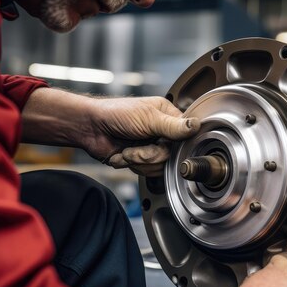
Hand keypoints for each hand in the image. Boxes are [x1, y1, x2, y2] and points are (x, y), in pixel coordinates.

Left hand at [81, 96, 199, 175]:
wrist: (91, 128)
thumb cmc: (116, 114)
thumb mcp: (148, 118)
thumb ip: (173, 125)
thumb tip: (196, 125)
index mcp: (168, 117)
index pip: (184, 137)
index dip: (172, 144)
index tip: (161, 143)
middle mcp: (162, 132)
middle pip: (171, 157)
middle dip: (149, 155)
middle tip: (136, 147)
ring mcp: (151, 147)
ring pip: (158, 167)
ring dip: (138, 161)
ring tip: (127, 150)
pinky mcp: (140, 159)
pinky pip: (145, 172)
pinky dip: (130, 165)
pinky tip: (123, 155)